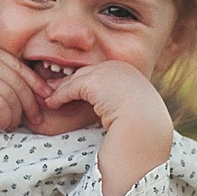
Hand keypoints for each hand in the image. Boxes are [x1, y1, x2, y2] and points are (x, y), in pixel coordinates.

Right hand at [0, 44, 49, 156]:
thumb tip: (0, 75)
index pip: (23, 70)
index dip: (38, 86)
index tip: (45, 99)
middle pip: (21, 86)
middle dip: (32, 105)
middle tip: (37, 120)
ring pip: (13, 99)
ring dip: (17, 116)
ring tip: (13, 125)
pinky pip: (0, 107)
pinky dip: (6, 118)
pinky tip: (3, 125)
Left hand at [46, 61, 172, 195]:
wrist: (145, 127)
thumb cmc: (143, 127)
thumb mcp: (134, 111)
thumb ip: (121, 105)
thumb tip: (111, 112)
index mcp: (131, 74)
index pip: (103, 75)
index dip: (86, 85)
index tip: (75, 93)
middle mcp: (120, 68)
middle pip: (88, 73)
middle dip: (71, 83)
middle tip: (55, 92)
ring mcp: (107, 72)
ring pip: (77, 80)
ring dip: (61, 90)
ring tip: (51, 100)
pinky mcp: (94, 81)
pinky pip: (71, 88)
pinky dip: (60, 96)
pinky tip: (52, 103)